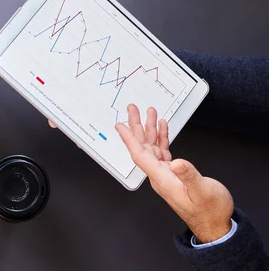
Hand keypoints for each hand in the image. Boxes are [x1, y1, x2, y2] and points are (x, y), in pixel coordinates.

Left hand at [116, 104, 233, 243]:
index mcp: (162, 179)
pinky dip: (161, 138)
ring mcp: (165, 174)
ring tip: (150, 113)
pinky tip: (162, 128)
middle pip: (143, 147)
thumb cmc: (209, 211)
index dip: (129, 139)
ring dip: (150, 129)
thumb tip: (177, 163)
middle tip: (133, 109)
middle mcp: (159, 175)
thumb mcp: (203, 191)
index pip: (140, 155)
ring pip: (152, 147)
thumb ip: (189, 176)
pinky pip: (162, 151)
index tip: (120, 125)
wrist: (216, 225)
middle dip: (137, 126)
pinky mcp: (173, 173)